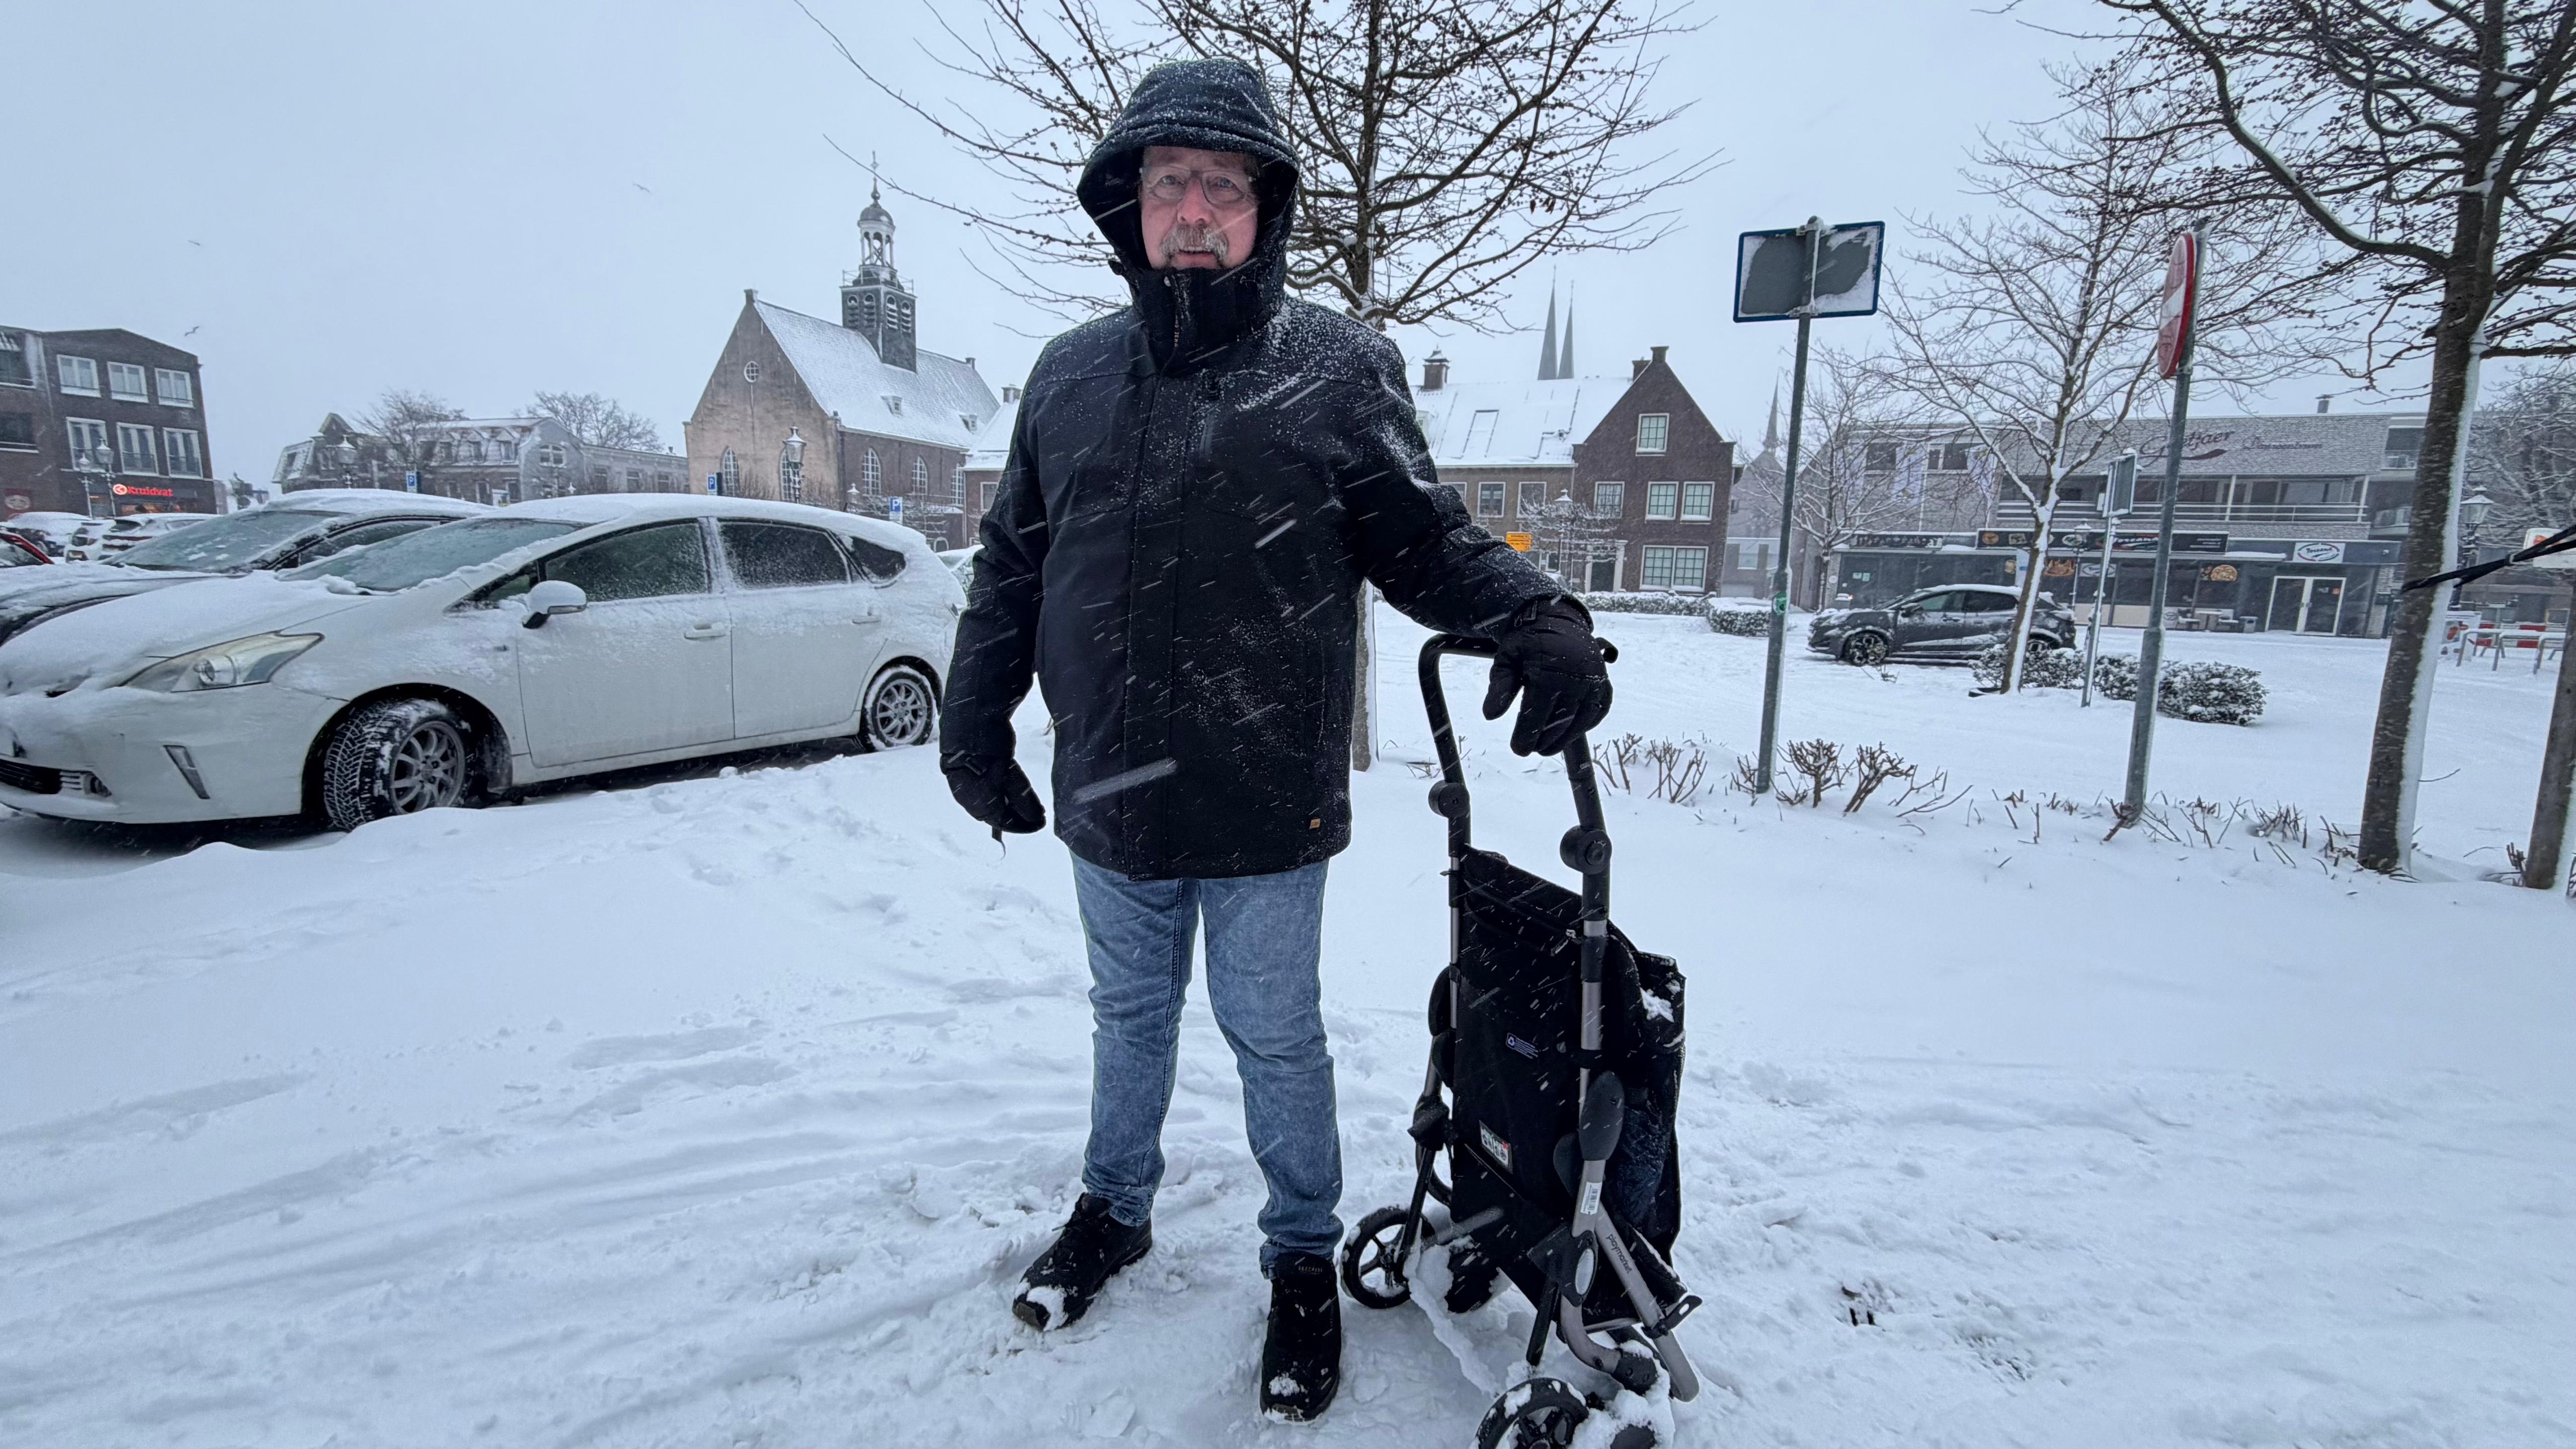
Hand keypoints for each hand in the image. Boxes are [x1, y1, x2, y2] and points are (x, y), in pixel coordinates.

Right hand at [942, 751, 1045, 833]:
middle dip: (1016, 816)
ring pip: (989, 803)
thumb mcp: (1011, 774)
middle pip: (995, 815)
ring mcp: (964, 786)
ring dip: (1009, 804)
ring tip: (1026, 802)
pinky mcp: (964, 772)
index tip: (1040, 822)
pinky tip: (1008, 787)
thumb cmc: (989, 747)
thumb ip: (1022, 799)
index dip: (1024, 825)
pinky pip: (983, 791)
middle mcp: (968, 799)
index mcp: (979, 803)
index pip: (1004, 823)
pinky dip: (999, 793)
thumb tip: (1035, 819)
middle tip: (1036, 814)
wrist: (967, 718)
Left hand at [1482, 597, 1611, 755]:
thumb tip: (1490, 715)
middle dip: (1545, 741)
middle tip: (1532, 748)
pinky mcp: (1604, 682)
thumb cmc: (1527, 642)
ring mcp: (1594, 680)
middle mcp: (1576, 677)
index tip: (1518, 749)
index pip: (1537, 714)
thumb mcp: (1506, 659)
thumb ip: (1500, 687)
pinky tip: (1570, 732)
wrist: (1556, 619)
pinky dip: (1585, 725)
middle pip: (1560, 722)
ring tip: (1548, 747)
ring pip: (1581, 721)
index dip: (1527, 736)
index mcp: (1548, 672)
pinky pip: (1598, 711)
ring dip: (1565, 738)